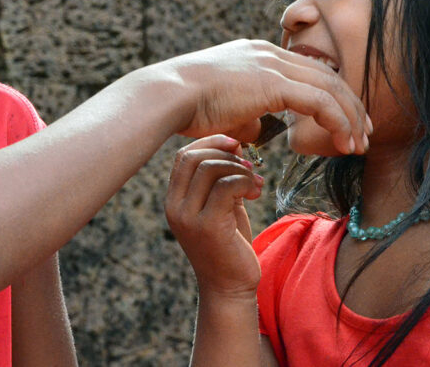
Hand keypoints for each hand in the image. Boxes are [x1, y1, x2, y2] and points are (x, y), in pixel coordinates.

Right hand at [160, 39, 369, 153]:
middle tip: (365, 133)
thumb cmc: (186, 106)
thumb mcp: (224, 107)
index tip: (345, 121)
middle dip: (351, 107)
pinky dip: (338, 121)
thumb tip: (259, 130)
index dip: (332, 97)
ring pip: (330, 87)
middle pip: (327, 76)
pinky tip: (344, 142)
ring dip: (350, 117)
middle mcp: (269, 53)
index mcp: (259, 54)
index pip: (309, 71)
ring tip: (359, 144)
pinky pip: (319, 101)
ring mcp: (272, 64)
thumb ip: (248, 114)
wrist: (168, 95)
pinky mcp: (273, 82)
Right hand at [165, 135, 263, 295]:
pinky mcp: (209, 226)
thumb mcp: (221, 206)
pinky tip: (255, 193)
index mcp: (174, 200)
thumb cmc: (228, 245)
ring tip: (255, 183)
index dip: (210, 143)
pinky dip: (245, 182)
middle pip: (195, 157)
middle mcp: (175, 207)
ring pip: (211, 169)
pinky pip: (226, 186)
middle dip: (226, 153)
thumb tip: (234, 145)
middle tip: (249, 166)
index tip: (236, 144)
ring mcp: (189, 217)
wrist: (230, 287)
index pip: (184, 156)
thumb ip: (221, 178)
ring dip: (240, 170)